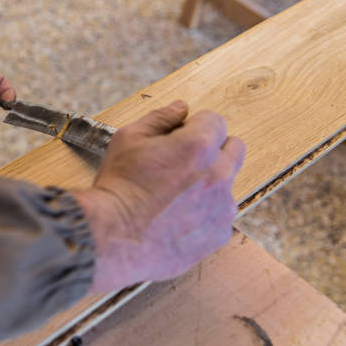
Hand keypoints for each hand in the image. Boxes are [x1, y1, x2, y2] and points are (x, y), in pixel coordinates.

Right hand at [72, 101, 245, 292]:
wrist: (111, 238)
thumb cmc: (117, 187)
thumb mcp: (128, 139)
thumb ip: (160, 118)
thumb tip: (180, 108)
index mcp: (199, 146)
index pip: (216, 120)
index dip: (194, 126)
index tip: (179, 138)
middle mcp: (218, 175)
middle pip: (234, 148)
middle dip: (213, 149)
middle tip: (183, 162)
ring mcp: (222, 207)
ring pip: (228, 183)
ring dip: (210, 183)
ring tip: (175, 195)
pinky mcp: (219, 234)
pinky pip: (220, 215)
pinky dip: (205, 213)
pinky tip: (177, 218)